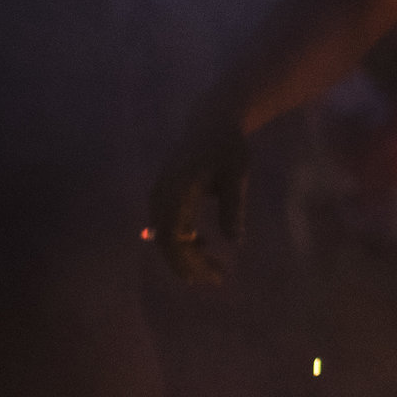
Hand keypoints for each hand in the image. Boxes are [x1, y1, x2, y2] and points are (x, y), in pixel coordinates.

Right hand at [147, 121, 249, 283]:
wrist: (212, 120)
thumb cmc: (228, 146)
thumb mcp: (236, 176)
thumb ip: (234, 208)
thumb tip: (235, 241)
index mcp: (177, 191)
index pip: (174, 240)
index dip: (190, 263)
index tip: (212, 277)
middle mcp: (162, 195)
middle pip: (167, 243)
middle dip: (190, 265)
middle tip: (218, 277)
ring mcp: (160, 194)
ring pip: (166, 236)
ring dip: (187, 254)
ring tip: (214, 266)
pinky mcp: (164, 193)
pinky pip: (167, 225)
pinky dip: (183, 240)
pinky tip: (204, 243)